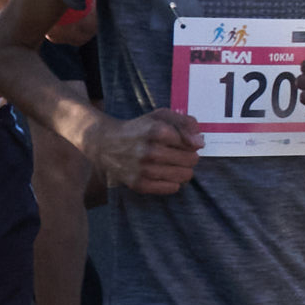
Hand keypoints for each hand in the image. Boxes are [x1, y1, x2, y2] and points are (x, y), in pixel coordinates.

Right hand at [93, 107, 207, 200]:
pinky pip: (172, 188)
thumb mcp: (162, 116)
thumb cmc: (139, 129)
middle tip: (176, 153)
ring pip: (185, 175)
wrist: (105, 144)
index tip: (180, 142)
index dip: (190, 143)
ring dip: (183, 170)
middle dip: (189, 157)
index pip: (192, 144)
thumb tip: (199, 143)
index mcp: (157, 131)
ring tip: (171, 164)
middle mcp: (150, 151)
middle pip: (192, 160)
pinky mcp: (138, 184)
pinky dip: (173, 182)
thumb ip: (186, 123)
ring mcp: (143, 169)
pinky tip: (164, 174)